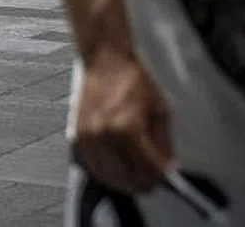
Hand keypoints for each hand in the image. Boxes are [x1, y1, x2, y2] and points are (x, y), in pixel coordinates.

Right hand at [73, 49, 174, 192]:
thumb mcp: (160, 110)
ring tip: (134, 180)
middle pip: (124, 176)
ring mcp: (86, 135)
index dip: (160, 177)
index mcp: (126, 128)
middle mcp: (103, 135)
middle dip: (142, 183)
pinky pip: (87, 165)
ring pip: (104, 175)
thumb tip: (168, 167)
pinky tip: (113, 171)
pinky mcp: (76, 133)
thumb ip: (164, 143)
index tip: (167, 178)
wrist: (106, 62)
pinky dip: (101, 172)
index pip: (147, 168)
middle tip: (152, 183)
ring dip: (121, 182)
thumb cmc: (132, 80)